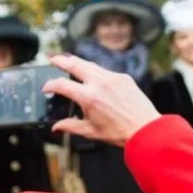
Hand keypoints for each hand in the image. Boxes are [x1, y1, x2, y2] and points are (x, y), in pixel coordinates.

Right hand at [43, 54, 160, 146]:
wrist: (145, 129)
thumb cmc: (119, 133)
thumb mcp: (91, 132)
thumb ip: (70, 126)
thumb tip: (56, 127)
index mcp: (88, 97)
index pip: (62, 85)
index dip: (50, 85)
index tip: (46, 87)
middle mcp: (99, 83)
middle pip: (75, 64)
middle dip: (61, 61)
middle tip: (53, 59)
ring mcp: (112, 78)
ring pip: (90, 65)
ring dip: (78, 62)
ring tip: (70, 62)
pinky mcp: (123, 77)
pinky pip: (105, 71)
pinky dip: (95, 71)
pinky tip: (92, 74)